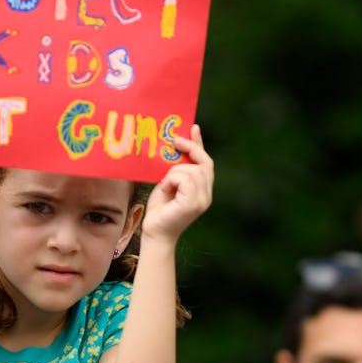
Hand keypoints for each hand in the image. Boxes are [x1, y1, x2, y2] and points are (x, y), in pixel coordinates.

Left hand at [142, 124, 213, 241]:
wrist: (154, 234)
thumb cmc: (159, 211)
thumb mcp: (167, 184)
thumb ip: (176, 170)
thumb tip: (175, 147)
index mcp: (203, 191)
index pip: (206, 163)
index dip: (199, 144)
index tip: (192, 128)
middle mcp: (206, 195)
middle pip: (204, 162)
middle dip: (190, 149)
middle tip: (174, 141)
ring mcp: (202, 200)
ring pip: (192, 170)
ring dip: (174, 171)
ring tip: (165, 184)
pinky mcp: (193, 204)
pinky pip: (184, 178)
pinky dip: (171, 180)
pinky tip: (165, 190)